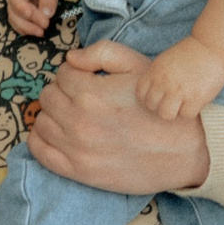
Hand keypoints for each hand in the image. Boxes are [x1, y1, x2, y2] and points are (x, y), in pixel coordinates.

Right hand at [4, 0, 74, 36]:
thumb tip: (46, 15)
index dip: (25, 10)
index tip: (40, 20)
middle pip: (13, 10)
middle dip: (26, 23)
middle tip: (43, 29)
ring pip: (15, 17)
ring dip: (26, 27)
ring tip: (41, 32)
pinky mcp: (26, 4)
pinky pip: (22, 18)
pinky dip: (28, 26)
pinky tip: (38, 30)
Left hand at [26, 41, 211, 192]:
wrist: (183, 152)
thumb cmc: (160, 108)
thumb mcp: (138, 67)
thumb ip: (102, 53)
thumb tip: (70, 57)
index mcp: (91, 93)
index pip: (62, 73)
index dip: (74, 73)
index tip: (86, 80)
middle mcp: (79, 121)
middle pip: (48, 96)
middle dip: (61, 92)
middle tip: (79, 97)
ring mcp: (76, 149)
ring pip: (41, 122)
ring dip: (52, 115)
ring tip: (71, 115)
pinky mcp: (78, 171)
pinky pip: (40, 152)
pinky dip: (40, 140)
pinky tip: (55, 134)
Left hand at [138, 38, 223, 120]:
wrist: (212, 46)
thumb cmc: (190, 53)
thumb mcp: (165, 60)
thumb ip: (156, 76)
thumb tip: (152, 93)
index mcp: (155, 71)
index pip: (140, 94)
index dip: (147, 99)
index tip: (157, 99)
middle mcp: (165, 82)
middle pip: (152, 106)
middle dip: (160, 107)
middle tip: (170, 104)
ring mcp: (180, 91)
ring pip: (166, 115)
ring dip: (174, 113)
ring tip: (182, 106)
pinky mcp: (196, 98)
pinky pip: (186, 115)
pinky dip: (190, 112)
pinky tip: (194, 103)